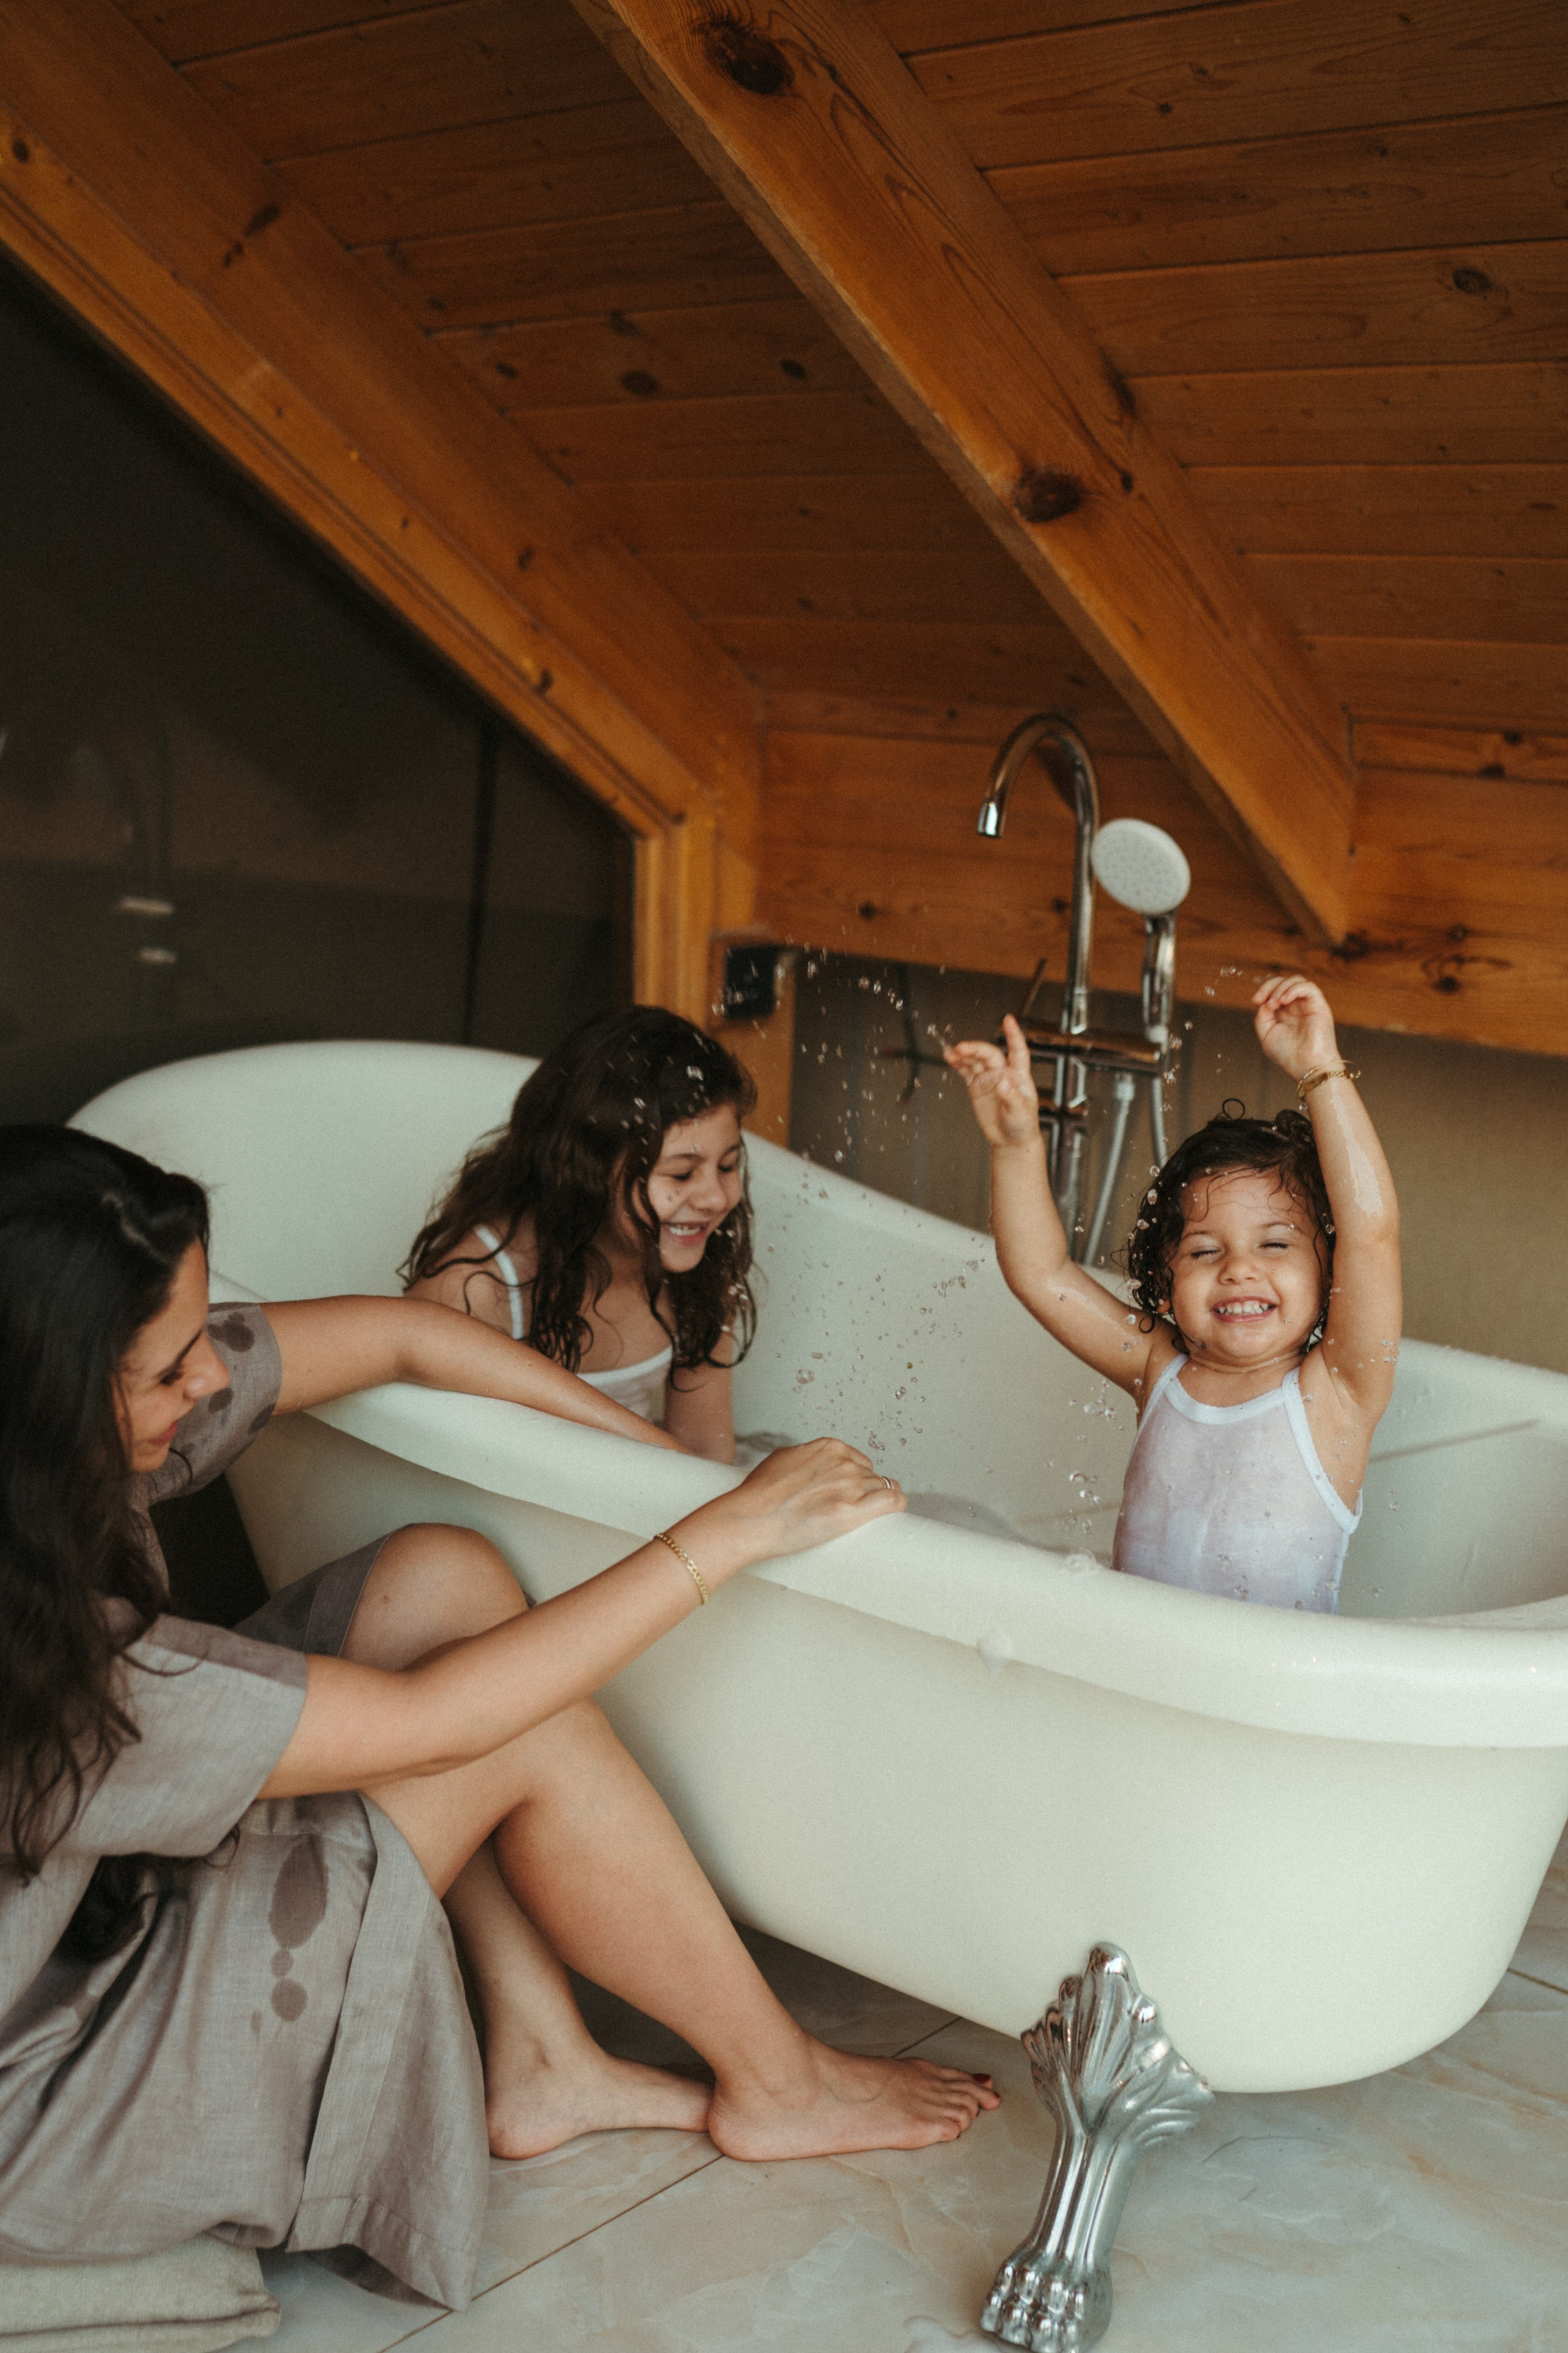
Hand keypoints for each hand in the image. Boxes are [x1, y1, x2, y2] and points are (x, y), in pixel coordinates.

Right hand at [690, 1438, 903, 1571]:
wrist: (750, 1519)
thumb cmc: (758, 1495)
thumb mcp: (781, 1459)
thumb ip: (804, 1458)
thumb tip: (810, 1465)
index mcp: (827, 1447)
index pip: (857, 1459)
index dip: (855, 1477)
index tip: (852, 1490)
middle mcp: (842, 1462)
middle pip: (871, 1475)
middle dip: (864, 1490)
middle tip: (851, 1508)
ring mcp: (850, 1485)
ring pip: (882, 1488)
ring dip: (876, 1500)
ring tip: (867, 1516)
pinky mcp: (852, 1511)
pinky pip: (892, 1501)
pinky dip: (896, 1505)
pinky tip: (894, 1510)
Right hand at [944, 1016, 1039, 1147]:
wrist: (1010, 1139)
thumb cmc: (1022, 1124)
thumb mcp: (1020, 1112)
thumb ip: (1012, 1097)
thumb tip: (1003, 1082)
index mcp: (1019, 1075)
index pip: (1018, 1051)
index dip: (1013, 1035)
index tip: (1008, 1020)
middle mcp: (1003, 1072)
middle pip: (989, 1054)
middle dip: (976, 1049)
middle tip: (961, 1048)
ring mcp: (988, 1078)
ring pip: (975, 1060)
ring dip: (964, 1054)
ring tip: (951, 1052)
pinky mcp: (977, 1086)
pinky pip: (966, 1070)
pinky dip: (958, 1063)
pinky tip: (949, 1057)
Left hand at [1253, 975, 1337, 1083]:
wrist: (1306, 1067)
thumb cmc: (1289, 1055)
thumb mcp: (1267, 1034)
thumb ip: (1262, 1016)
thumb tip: (1265, 1001)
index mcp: (1285, 1012)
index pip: (1275, 989)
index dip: (1264, 989)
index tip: (1256, 1000)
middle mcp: (1297, 1006)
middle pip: (1284, 981)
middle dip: (1270, 986)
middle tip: (1262, 999)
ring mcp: (1308, 1005)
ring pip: (1297, 980)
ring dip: (1281, 987)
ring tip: (1275, 1003)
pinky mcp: (1319, 1006)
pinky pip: (1308, 987)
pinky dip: (1294, 989)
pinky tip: (1284, 1000)